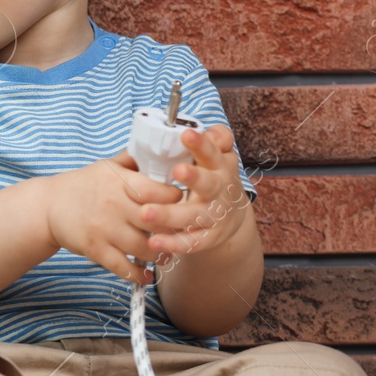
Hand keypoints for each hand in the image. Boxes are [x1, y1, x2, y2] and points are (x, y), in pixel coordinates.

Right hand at [46, 152, 185, 285]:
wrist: (47, 207)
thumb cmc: (82, 185)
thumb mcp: (107, 166)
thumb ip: (134, 160)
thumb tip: (162, 151)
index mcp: (120, 182)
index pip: (159, 192)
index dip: (175, 199)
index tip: (181, 204)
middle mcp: (114, 204)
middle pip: (157, 222)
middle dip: (174, 230)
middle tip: (180, 233)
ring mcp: (104, 229)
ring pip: (144, 247)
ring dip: (160, 255)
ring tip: (167, 254)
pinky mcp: (95, 249)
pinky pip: (123, 267)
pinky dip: (137, 275)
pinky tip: (146, 276)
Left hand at [135, 124, 251, 261]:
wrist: (230, 215)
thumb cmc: (213, 177)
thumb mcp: (218, 156)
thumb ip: (214, 141)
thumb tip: (211, 131)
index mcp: (220, 167)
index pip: (212, 153)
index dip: (201, 144)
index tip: (186, 135)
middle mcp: (220, 191)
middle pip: (209, 184)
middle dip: (194, 178)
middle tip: (175, 171)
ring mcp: (216, 215)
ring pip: (194, 216)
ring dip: (170, 215)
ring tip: (146, 213)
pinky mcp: (209, 237)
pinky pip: (191, 242)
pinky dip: (172, 244)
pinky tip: (152, 242)